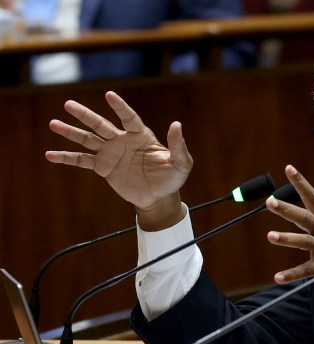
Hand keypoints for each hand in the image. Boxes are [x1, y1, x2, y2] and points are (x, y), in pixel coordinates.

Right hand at [46, 91, 192, 229]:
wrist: (159, 196)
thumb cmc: (172, 178)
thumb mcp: (181, 163)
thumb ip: (178, 145)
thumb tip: (177, 124)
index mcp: (141, 136)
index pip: (129, 118)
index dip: (120, 107)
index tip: (109, 95)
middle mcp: (122, 141)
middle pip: (101, 125)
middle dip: (85, 115)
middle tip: (68, 104)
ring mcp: (111, 153)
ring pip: (88, 139)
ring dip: (71, 132)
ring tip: (53, 123)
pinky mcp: (103, 168)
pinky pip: (82, 161)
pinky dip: (67, 158)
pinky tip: (50, 155)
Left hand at [266, 165, 313, 291]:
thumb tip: (313, 203)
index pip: (313, 196)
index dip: (301, 183)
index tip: (288, 169)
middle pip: (304, 217)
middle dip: (287, 210)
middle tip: (271, 202)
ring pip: (304, 242)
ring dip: (287, 239)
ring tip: (270, 236)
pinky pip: (307, 271)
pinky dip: (292, 275)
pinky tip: (278, 277)